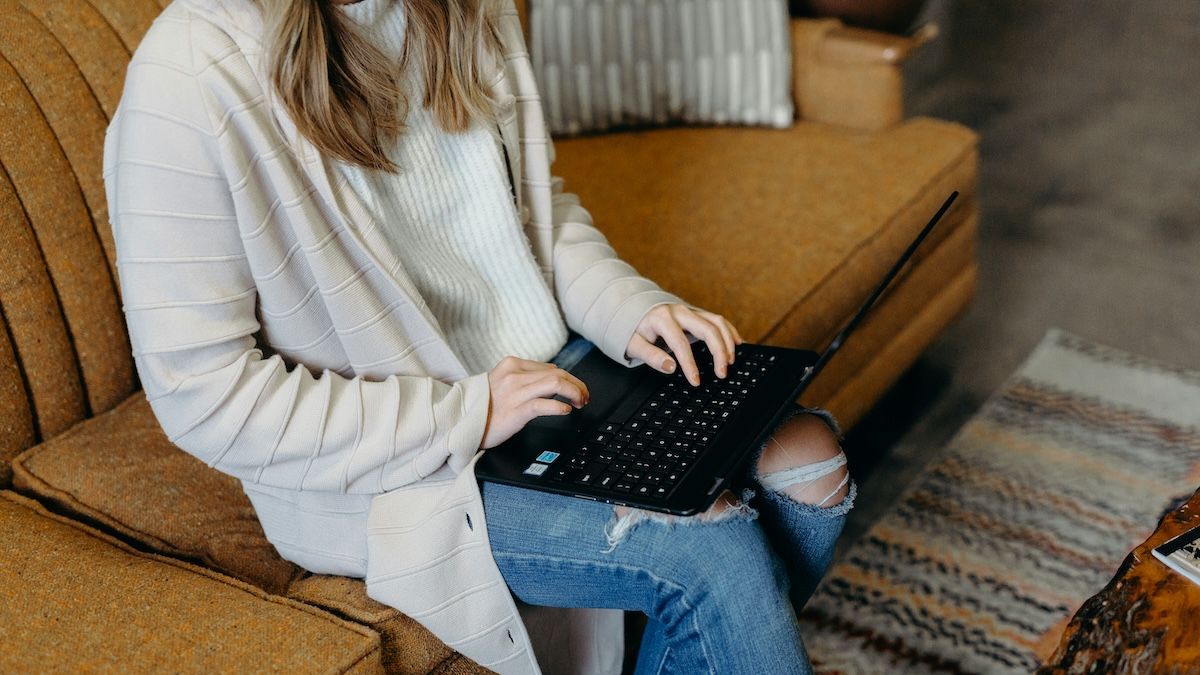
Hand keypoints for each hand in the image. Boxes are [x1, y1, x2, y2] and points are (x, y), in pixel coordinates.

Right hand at [480, 356, 589, 448]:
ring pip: (556, 384)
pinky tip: (565, 411)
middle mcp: (515, 375)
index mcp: (512, 365)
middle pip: (558, 374)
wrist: (459, 421)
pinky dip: (560, 407)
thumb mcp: (502, 382)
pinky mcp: (516, 410)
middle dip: (577, 385)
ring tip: (580, 403)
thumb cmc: (481, 405)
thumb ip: (525, 377)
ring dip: (574, 393)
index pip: (551, 368)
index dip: (570, 379)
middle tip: (584, 397)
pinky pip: (545, 404)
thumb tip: (554, 373)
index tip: (578, 389)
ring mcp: (515, 392)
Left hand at [625, 304, 743, 386]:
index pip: (680, 343)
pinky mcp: (695, 312)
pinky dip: (729, 330)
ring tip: (730, 361)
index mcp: (661, 319)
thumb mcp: (632, 343)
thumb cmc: (631, 328)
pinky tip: (737, 342)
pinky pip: (716, 319)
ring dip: (727, 341)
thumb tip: (670, 367)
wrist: (630, 307)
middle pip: (707, 329)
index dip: (689, 364)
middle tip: (722, 373)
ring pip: (716, 321)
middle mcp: (679, 311)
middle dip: (719, 352)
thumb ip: (650, 355)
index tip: (696, 381)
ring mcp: (689, 310)